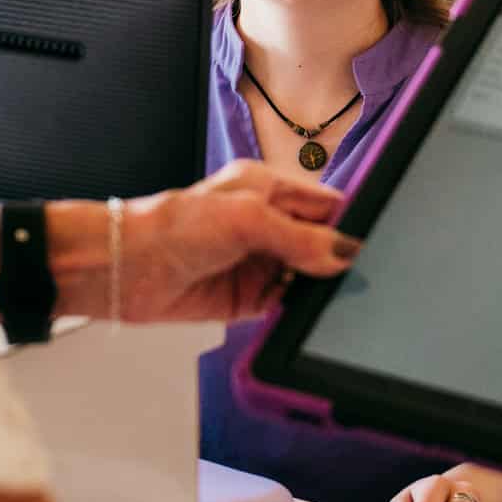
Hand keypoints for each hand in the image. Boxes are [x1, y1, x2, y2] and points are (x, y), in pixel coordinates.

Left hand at [117, 160, 358, 321]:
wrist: (125, 267)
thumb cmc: (172, 225)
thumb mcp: (246, 219)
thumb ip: (299, 237)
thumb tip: (343, 252)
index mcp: (268, 188)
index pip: (324, 204)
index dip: (349, 221)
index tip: (376, 240)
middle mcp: (265, 224)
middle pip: (319, 243)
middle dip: (337, 258)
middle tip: (364, 275)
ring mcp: (257, 262)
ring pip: (306, 277)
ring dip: (319, 288)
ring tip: (337, 297)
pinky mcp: (246, 298)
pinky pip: (285, 306)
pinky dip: (297, 311)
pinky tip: (305, 313)